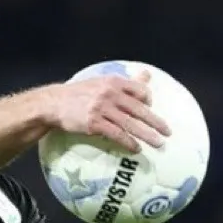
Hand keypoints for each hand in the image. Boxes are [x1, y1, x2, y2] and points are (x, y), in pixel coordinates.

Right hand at [50, 70, 170, 152]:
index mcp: (114, 82)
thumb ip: (127, 82)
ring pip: (130, 123)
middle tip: (168, 132)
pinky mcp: (94, 123)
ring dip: (146, 135)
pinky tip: (135, 148)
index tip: (151, 109)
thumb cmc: (80, 93)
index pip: (139, 90)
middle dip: (155, 122)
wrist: (54, 103)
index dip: (148, 100)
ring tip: (158, 144)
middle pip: (139, 109)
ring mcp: (102, 109)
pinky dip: (128, 142)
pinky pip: (116, 134)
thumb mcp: (103, 82)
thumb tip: (147, 74)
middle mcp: (110, 94)